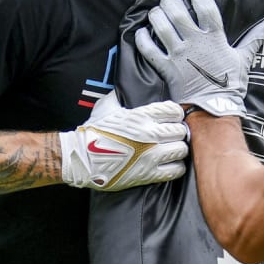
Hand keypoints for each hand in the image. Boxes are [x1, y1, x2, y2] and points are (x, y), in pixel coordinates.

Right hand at [58, 92, 188, 190]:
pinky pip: (175, 170)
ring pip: (181, 150)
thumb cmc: (93, 132)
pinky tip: (171, 164)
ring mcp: (151, 155)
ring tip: (172, 150)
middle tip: (172, 136)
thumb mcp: (107, 107)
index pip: (174, 110)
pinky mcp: (148, 173)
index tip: (173, 118)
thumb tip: (125, 90)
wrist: (82, 158)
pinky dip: (176, 167)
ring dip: (178, 149)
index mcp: (142, 116)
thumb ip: (121, 97)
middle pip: (180, 130)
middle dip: (178, 132)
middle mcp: (150, 134)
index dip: (175, 114)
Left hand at [134, 0, 263, 116]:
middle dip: (170, 1)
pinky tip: (142, 32)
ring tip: (156, 11)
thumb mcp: (243, 59)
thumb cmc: (230, 84)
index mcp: (214, 38)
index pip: (204, 6)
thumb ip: (255, 38)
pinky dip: (143, 39)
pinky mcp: (166, 69)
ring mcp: (178, 56)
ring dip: (156, 16)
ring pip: (161, 27)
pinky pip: (149, 50)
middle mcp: (194, 43)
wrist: (214, 110)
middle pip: (177, 13)